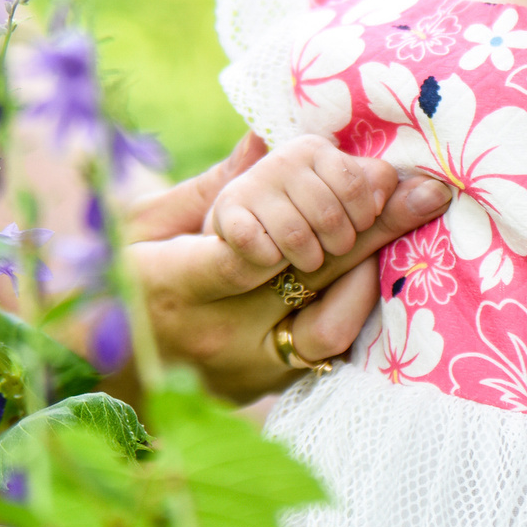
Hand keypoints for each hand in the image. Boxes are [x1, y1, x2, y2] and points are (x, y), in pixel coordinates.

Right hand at [123, 135, 452, 399]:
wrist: (105, 380)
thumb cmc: (113, 283)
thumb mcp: (142, 225)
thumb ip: (210, 186)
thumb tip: (265, 138)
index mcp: (171, 285)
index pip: (247, 250)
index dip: (300, 214)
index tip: (354, 180)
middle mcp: (215, 334)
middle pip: (308, 276)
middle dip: (371, 225)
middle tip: (421, 188)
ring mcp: (245, 369)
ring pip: (330, 324)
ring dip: (370, 270)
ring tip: (401, 221)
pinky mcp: (265, 388)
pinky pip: (326, 352)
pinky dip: (353, 307)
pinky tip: (373, 269)